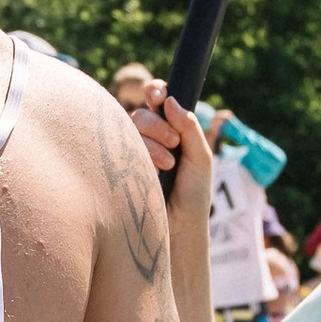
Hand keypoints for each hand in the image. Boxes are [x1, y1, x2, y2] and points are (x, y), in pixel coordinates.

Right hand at [130, 87, 214, 286]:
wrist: (179, 230)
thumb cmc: (193, 197)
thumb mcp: (201, 159)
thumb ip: (189, 127)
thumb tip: (170, 100)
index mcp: (171, 132)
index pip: (159, 101)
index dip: (155, 91)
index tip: (158, 95)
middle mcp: (150, 139)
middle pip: (143, 113)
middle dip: (158, 123)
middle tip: (174, 143)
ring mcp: (132, 153)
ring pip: (130, 127)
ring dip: (151, 140)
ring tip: (167, 165)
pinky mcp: (119, 167)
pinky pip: (119, 146)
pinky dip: (139, 152)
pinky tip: (152, 169)